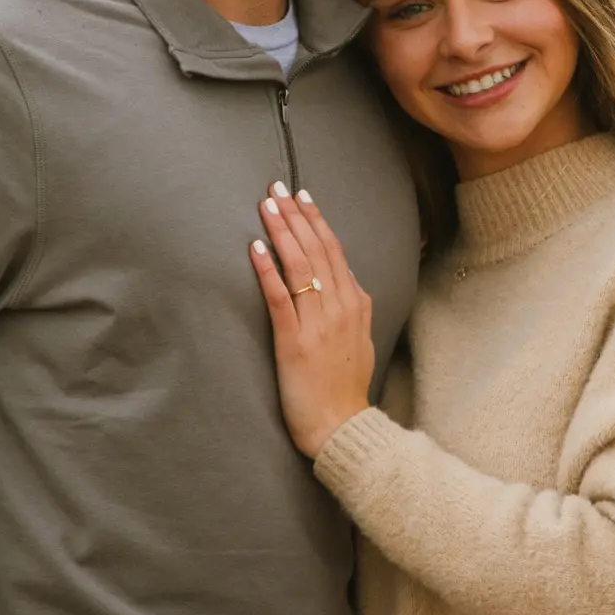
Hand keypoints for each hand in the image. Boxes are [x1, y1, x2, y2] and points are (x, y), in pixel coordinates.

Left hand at [251, 184, 374, 459]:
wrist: (341, 427)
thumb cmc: (344, 388)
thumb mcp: (360, 340)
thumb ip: (352, 309)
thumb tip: (344, 282)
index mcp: (355, 303)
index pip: (334, 251)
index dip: (316, 220)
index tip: (302, 196)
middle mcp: (339, 306)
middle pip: (316, 249)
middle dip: (295, 215)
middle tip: (277, 187)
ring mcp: (318, 322)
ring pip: (300, 265)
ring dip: (281, 232)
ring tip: (265, 205)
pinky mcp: (294, 341)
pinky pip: (280, 297)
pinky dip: (267, 270)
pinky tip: (255, 248)